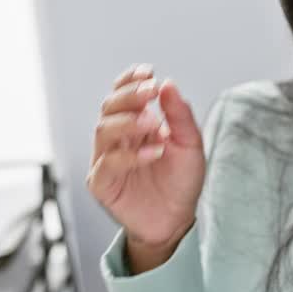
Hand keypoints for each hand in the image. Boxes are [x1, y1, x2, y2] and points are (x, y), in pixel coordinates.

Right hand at [87, 63, 205, 249]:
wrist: (176, 220)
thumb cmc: (181, 181)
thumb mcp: (190, 145)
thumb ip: (180, 116)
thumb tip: (168, 84)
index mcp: (135, 124)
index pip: (123, 95)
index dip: (130, 80)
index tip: (148, 71)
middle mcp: (118, 138)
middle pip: (110, 107)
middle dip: (128, 96)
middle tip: (150, 91)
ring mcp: (106, 159)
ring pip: (104, 130)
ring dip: (128, 122)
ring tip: (154, 123)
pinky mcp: (102, 183)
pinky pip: (107, 163)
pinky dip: (130, 155)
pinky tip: (154, 152)